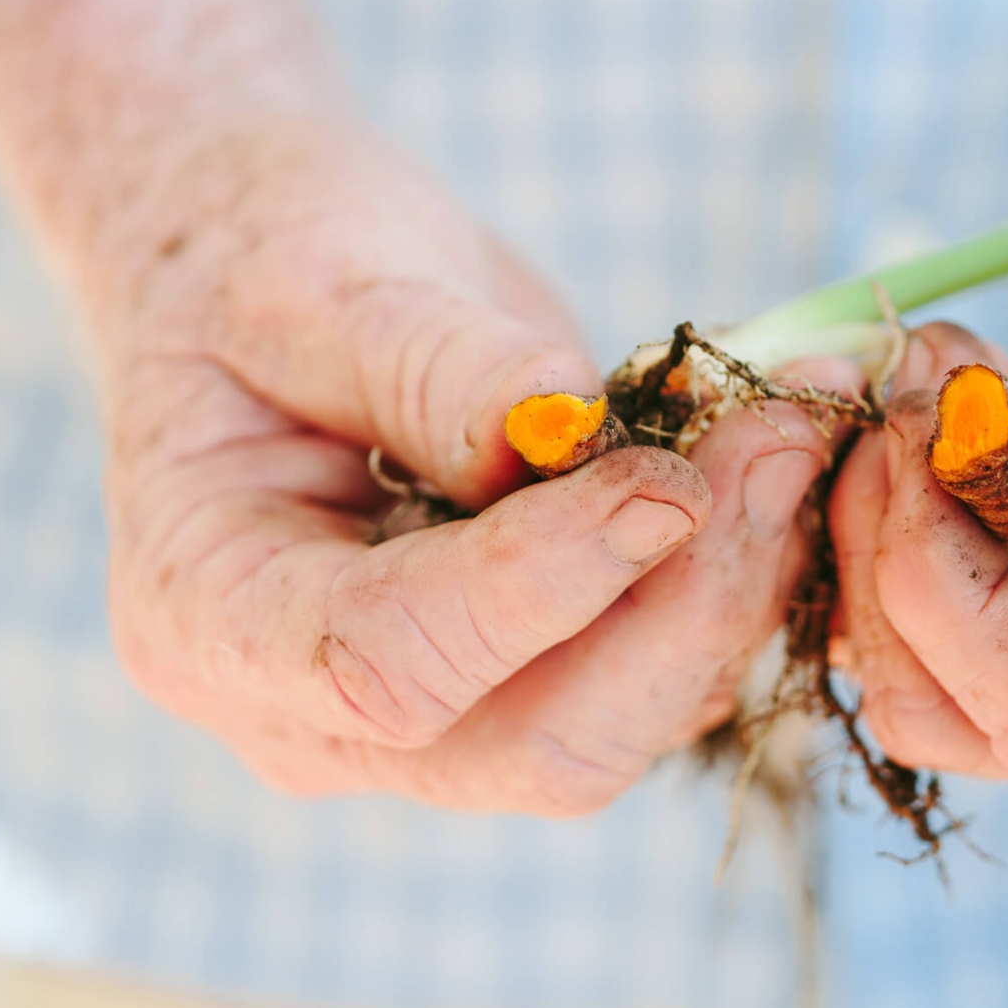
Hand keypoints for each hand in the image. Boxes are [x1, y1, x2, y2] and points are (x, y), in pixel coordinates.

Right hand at [96, 119, 832, 813]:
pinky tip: (773, 448)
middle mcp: (326, 713)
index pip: (391, 664)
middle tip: (780, 440)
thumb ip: (431, 362)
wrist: (269, 276)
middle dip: (686, 606)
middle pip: (544, 745)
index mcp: (214, 622)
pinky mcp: (539, 673)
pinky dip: (735, 568)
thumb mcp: (313, 280)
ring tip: (794, 419)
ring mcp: (442, 711)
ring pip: (631, 718)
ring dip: (736, 579)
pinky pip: (662, 667)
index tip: (665, 479)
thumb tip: (571, 423)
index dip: (541, 586)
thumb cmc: (255, 263)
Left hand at [834, 0, 1007, 782]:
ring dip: (898, 539)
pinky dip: (935, 515)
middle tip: (897, 385)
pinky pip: (994, 606)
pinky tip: (955, 397)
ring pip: (969, 677)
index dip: (951, 592)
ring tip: (927, 371)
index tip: (912, 431)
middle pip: (994, 716)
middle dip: (896, 568)